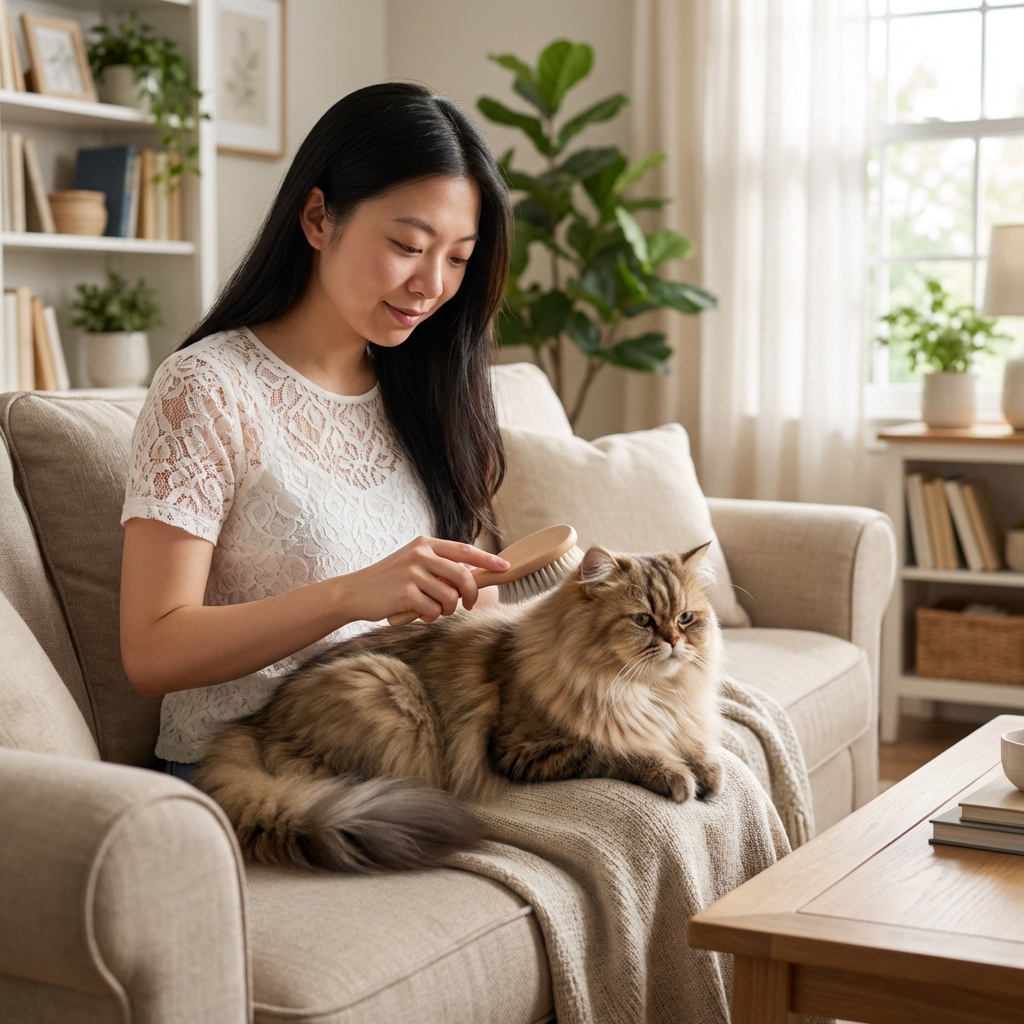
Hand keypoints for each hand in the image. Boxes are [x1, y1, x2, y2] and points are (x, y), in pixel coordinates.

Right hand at [339, 537, 509, 623]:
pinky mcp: (405, 593)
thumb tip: (473, 579)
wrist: (354, 592)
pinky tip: (417, 614)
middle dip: (471, 595)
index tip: (505, 567)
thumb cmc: (389, 581)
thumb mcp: (413, 563)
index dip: (487, 560)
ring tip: (432, 609)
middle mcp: (420, 554)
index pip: (464, 550)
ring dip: (446, 609)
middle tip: (469, 604)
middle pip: (463, 576)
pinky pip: (433, 610)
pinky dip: (429, 617)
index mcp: (425, 544)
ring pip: (450, 597)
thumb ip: (439, 566)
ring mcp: (412, 572)